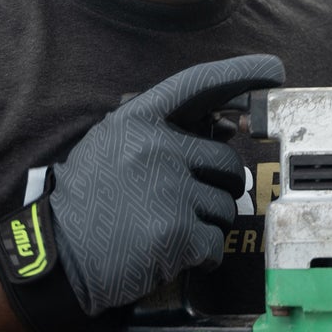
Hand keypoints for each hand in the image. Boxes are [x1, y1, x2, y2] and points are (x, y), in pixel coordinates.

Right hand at [49, 54, 285, 314]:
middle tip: (189, 207)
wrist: (57, 260)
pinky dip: (204, 257)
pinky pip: (216, 242)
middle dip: (217, 189)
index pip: (197, 86)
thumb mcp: (110, 150)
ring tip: (169, 233)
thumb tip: (229, 127)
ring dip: (207, 225)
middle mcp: (155, 147)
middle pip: (225, 162)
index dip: (241, 74)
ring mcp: (168, 189)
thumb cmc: (88, 207)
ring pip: (225, 206)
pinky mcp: (177, 231)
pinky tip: (177, 256)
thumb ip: (160, 135)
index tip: (274, 70)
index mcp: (137, 122)